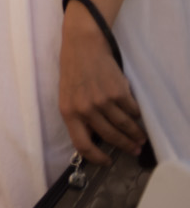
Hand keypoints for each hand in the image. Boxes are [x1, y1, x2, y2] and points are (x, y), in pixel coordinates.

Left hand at [59, 3, 146, 160]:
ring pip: (124, 125)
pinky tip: (136, 116)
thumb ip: (78, 116)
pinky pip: (132, 110)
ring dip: (135, 134)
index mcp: (68, 112)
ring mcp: (102, 101)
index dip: (96, 157)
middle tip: (134, 150)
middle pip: (109, 137)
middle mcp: (85, 109)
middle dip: (124, 146)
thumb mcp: (67, 97)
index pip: (82, 144)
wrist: (82, 46)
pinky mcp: (118, 92)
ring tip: (140, 138)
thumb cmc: (73, 72)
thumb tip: (94, 138)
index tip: (107, 161)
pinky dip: (136, 114)